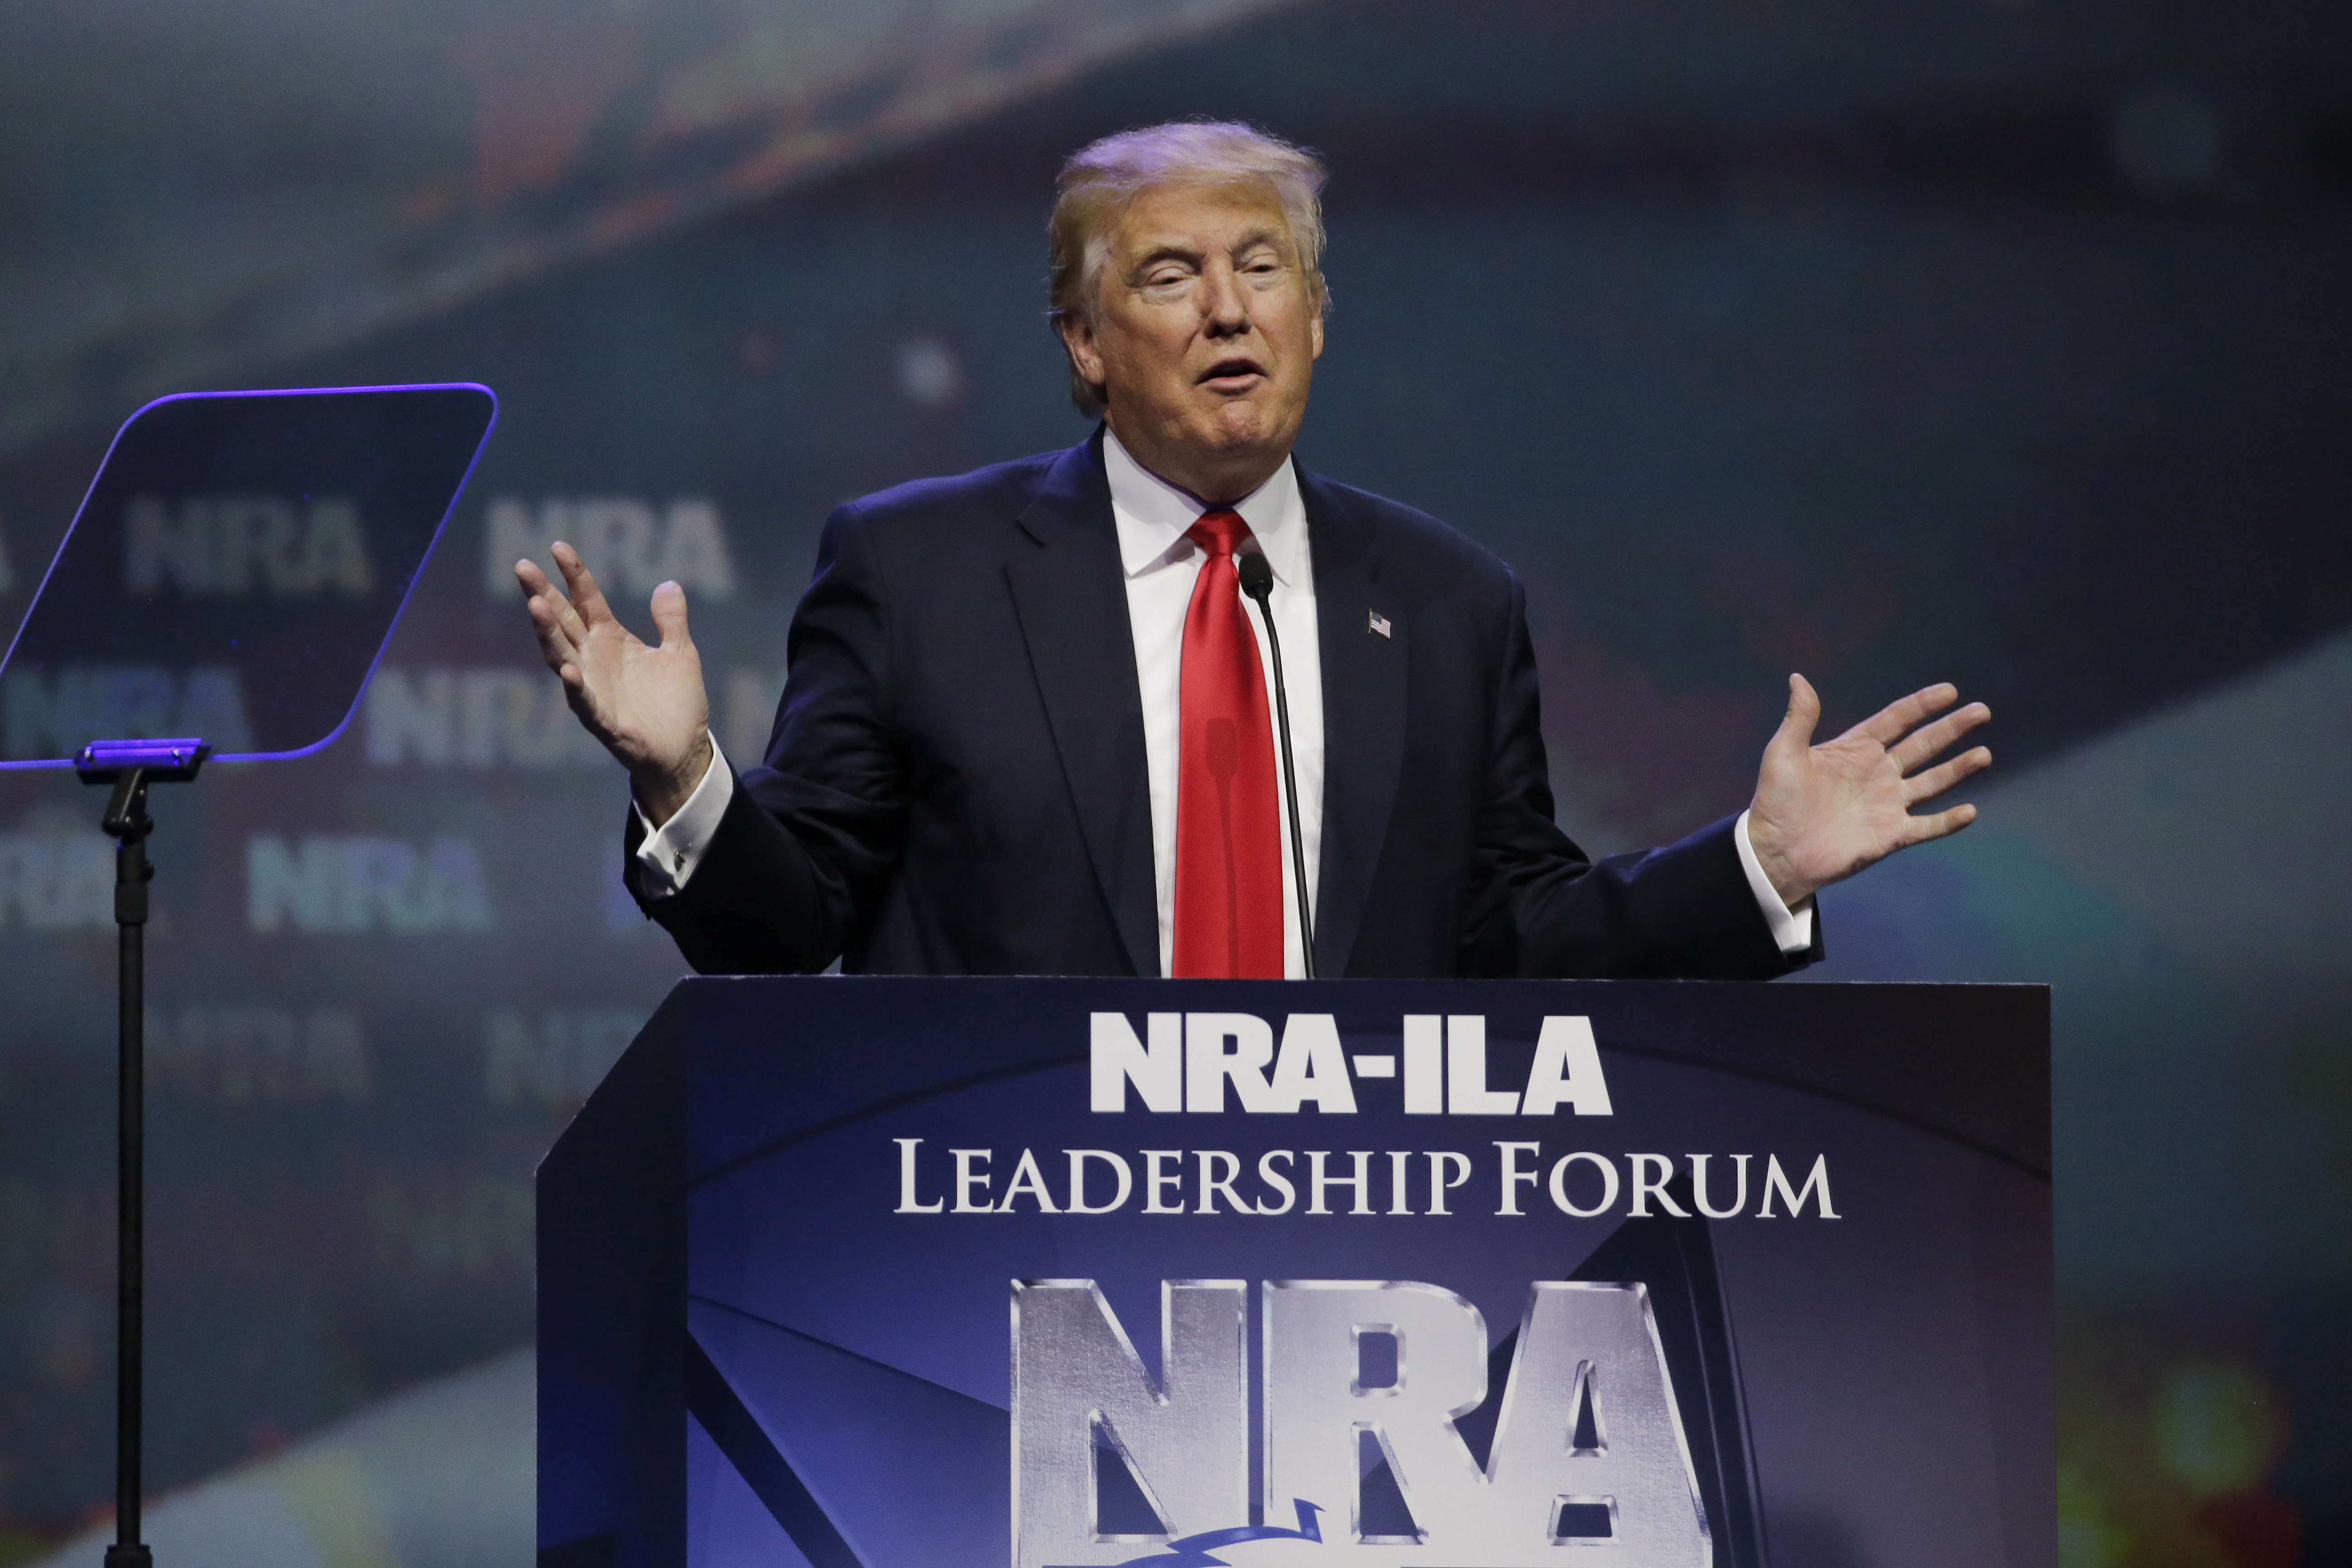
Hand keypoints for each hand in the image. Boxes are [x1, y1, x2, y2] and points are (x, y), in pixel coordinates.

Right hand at [517, 542, 712, 824]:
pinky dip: (576, 687)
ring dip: (548, 633)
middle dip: (542, 595)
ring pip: (562, 656)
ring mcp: (593, 688)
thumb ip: (671, 620)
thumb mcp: (680, 652)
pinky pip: (584, 702)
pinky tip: (569, 671)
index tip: (558, 547)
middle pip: (562, 622)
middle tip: (522, 566)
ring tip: (536, 606)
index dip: (574, 574)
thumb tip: (669, 583)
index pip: (586, 600)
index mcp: (611, 639)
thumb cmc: (676, 701)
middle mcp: (594, 660)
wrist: (683, 749)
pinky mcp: (602, 719)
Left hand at [1745, 674, 1990, 907]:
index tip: (1949, 690)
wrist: (1776, 852)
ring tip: (1984, 754)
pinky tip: (1970, 811)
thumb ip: (1799, 717)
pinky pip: (1927, 826)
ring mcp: (1887, 804)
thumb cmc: (1776, 802)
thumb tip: (1797, 677)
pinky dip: (1948, 821)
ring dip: (1958, 768)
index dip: (1921, 705)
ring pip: (1932, 782)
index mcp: (1855, 750)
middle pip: (1922, 745)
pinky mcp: (1891, 835)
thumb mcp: (1783, 754)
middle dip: (1952, 728)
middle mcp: (1877, 773)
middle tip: (1981, 710)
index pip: (1895, 720)